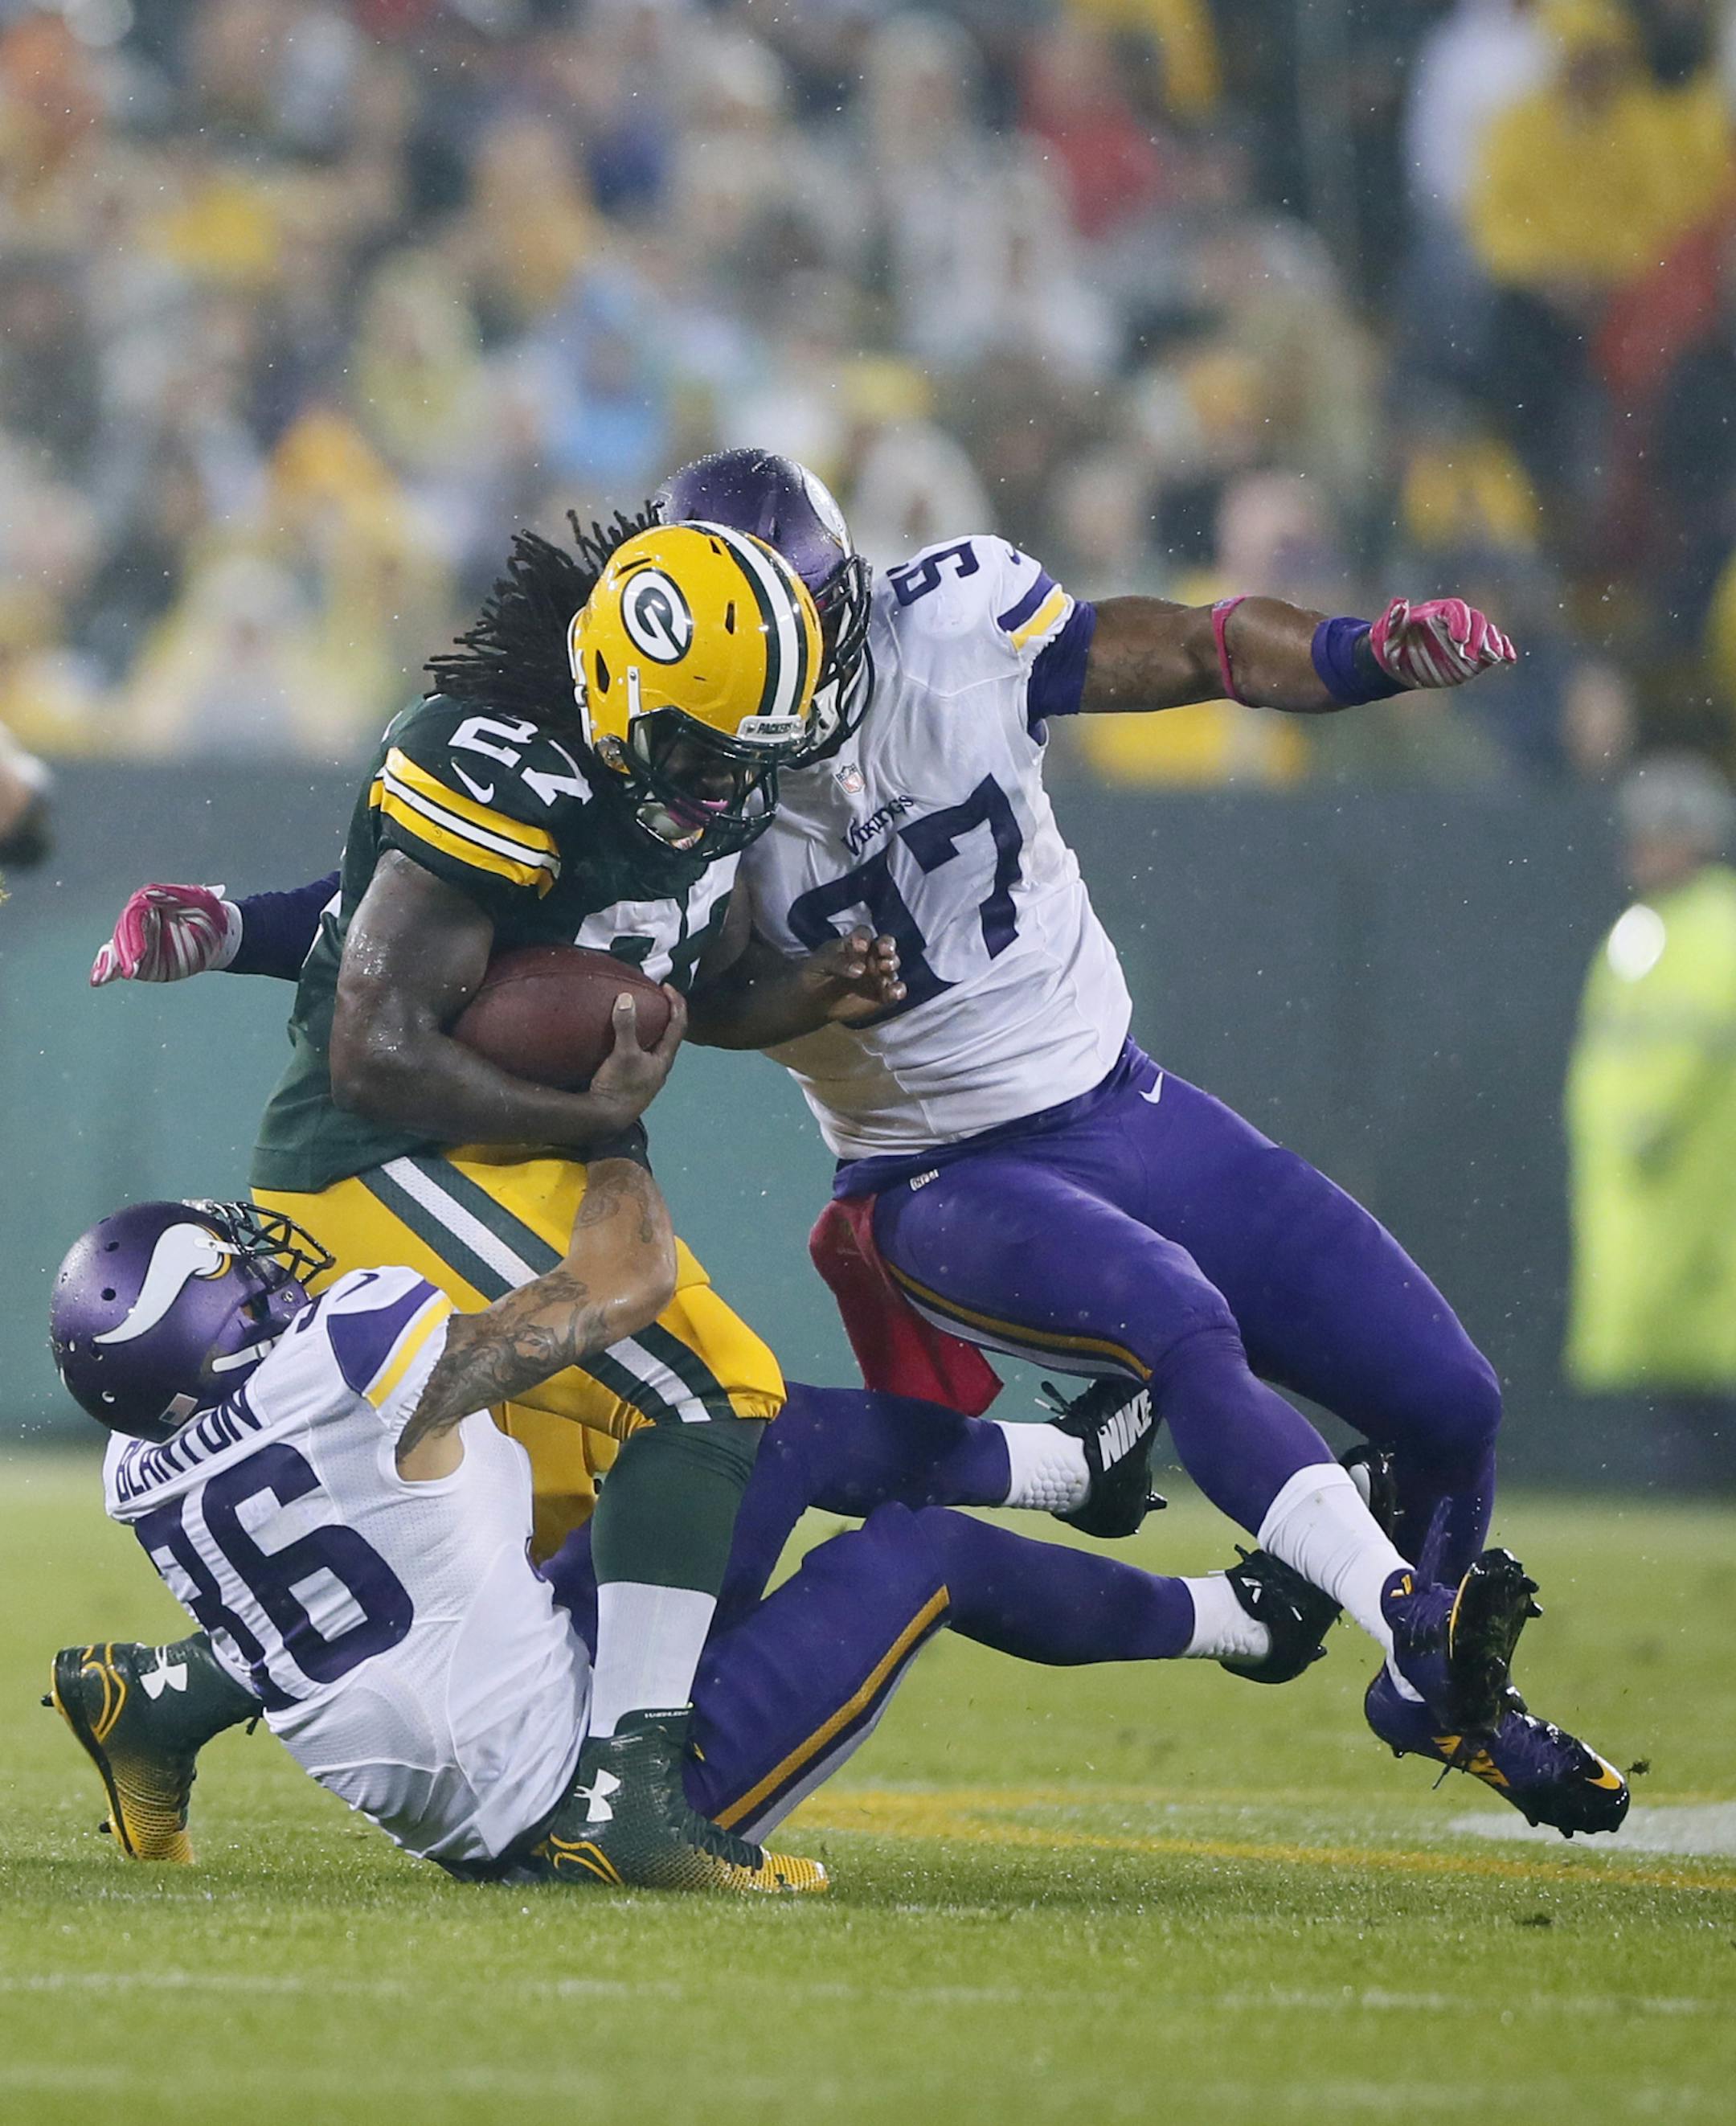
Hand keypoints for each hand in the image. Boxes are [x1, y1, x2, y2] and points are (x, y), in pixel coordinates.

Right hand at [90, 882, 238, 986]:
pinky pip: (118, 962)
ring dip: (109, 964)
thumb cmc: (210, 912)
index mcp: (148, 902)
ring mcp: (137, 939)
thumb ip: (175, 895)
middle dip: (124, 955)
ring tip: (101, 978)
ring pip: (117, 949)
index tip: (138, 954)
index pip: (134, 917)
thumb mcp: (200, 899)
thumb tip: (149, 895)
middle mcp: (138, 920)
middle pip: (123, 936)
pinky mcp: (139, 958)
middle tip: (130, 971)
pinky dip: (106, 970)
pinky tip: (96, 980)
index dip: (133, 935)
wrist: (220, 934)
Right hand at [586, 986, 687, 1128]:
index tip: (667, 987)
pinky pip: (641, 1053)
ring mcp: (647, 1074)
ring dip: (651, 1027)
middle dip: (665, 1013)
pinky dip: (638, 1039)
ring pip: (655, 1045)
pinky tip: (624, 1037)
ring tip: (640, 1012)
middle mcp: (660, 1067)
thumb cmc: (620, 1087)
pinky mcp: (634, 1079)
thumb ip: (625, 1026)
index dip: (676, 1003)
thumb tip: (626, 998)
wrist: (606, 1117)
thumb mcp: (623, 1054)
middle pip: (670, 1035)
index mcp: (664, 1059)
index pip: (679, 1025)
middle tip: (654, 996)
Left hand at [804, 927, 904, 1024]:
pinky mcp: (883, 995)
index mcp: (855, 942)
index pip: (863, 934)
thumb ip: (839, 963)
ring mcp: (879, 974)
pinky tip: (894, 993)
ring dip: (891, 965)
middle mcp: (871, 956)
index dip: (864, 938)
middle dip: (887, 946)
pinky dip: (897, 991)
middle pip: (885, 946)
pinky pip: (894, 991)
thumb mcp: (821, 964)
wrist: (815, 1001)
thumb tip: (860, 970)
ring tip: (885, 968)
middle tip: (885, 951)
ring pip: (892, 966)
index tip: (860, 946)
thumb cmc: (817, 973)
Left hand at [1368, 597, 1515, 691]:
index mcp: (1439, 612)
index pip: (1457, 610)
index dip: (1461, 621)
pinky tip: (1509, 659)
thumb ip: (1394, 618)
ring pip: (1488, 634)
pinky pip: (1494, 649)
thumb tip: (1400, 603)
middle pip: (1476, 620)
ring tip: (1494, 656)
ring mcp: (1468, 638)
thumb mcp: (1388, 632)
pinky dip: (1504, 651)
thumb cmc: (1392, 643)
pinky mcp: (1475, 655)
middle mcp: (1457, 623)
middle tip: (1469, 654)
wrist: (1399, 664)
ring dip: (1493, 644)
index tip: (1459, 639)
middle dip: (1477, 636)